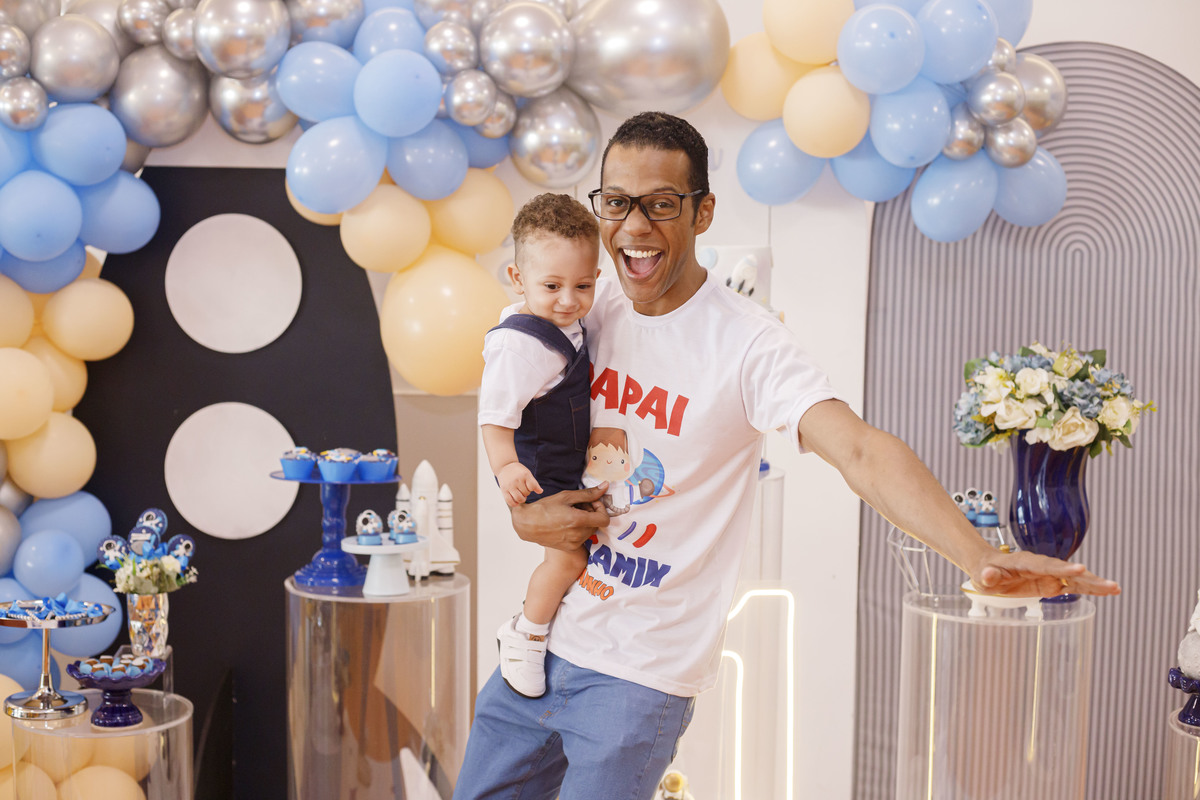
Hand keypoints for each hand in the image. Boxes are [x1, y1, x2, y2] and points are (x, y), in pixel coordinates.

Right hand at [497, 463, 541, 506]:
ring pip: (519, 498)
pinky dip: (514, 504)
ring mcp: (510, 485)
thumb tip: (540, 491)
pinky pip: (510, 501)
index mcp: (525, 475)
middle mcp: (517, 480)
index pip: (533, 487)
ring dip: (522, 499)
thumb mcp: (527, 473)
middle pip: (526, 493)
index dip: (533, 489)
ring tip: (520, 495)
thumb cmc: (518, 471)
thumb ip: (534, 483)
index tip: (530, 487)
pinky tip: (516, 502)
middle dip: (526, 493)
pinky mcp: (504, 490)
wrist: (505, 466)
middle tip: (523, 489)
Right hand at [511, 483, 610, 551]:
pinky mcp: (570, 548)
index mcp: (578, 521)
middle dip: (592, 513)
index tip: (591, 503)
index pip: (605, 519)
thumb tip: (605, 487)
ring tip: (571, 514)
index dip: (601, 509)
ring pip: (590, 531)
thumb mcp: (566, 496)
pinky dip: (579, 530)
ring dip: (586, 522)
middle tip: (578, 506)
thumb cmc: (545, 508)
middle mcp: (578, 535)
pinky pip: (582, 538)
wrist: (527, 524)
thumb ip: (588, 494)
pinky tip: (567, 523)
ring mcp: (574, 543)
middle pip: (597, 524)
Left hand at [969, 549, 1120, 597]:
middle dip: (1089, 578)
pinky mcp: (1051, 583)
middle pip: (1067, 572)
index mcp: (1026, 562)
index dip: (1064, 568)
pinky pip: (1073, 586)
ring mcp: (1049, 574)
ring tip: (1116, 589)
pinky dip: (1089, 589)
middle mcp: (1041, 566)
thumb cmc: (985, 571)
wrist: (987, 568)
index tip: (1080, 569)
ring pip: (1075, 579)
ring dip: (1095, 584)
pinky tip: (1107, 592)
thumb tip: (990, 575)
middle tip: (1110, 585)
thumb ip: (988, 575)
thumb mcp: (982, 575)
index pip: (1047, 566)